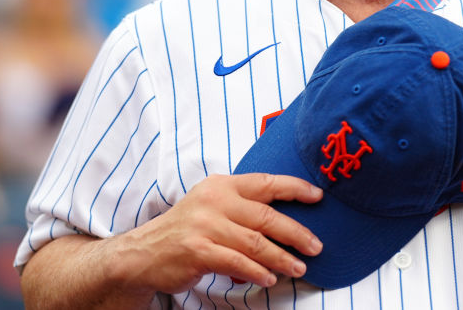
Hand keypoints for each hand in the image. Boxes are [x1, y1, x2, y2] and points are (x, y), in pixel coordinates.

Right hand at [112, 172, 322, 293]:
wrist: (144, 252)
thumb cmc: (187, 229)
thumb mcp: (212, 205)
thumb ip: (243, 206)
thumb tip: (285, 219)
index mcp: (222, 184)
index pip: (265, 182)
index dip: (295, 188)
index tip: (318, 196)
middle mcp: (214, 200)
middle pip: (266, 216)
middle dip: (296, 232)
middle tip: (316, 246)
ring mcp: (204, 225)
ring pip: (255, 242)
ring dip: (281, 258)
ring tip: (299, 268)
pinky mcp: (198, 250)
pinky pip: (237, 262)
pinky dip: (257, 272)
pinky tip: (269, 279)